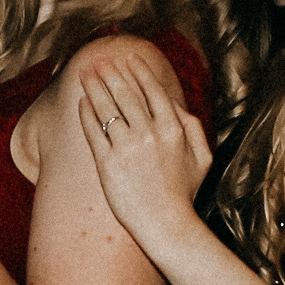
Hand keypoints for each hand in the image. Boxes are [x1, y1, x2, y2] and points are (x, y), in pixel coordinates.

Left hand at [77, 53, 211, 258]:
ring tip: (85, 73)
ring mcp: (127, 147)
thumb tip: (177, 105)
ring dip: (94, 86)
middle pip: (125, 93)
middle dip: (110, 72)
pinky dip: (86, 113)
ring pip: (107, 107)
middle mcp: (149, 133)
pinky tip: (81, 103)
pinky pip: (94, 131)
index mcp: (174, 128)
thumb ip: (193, 127)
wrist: (166, 225)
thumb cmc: (184, 194)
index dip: (138, 71)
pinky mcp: (107, 163)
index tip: (128, 58)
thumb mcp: (202, 157)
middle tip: (98, 59)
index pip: (152, 90)